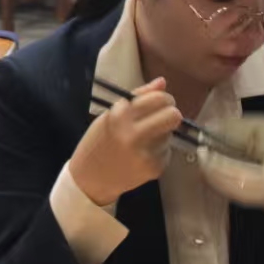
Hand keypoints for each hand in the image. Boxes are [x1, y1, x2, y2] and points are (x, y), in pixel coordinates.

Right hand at [66, 78, 181, 206]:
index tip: (161, 102)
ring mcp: (146, 153)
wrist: (89, 180)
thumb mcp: (110, 116)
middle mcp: (134, 134)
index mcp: (120, 115)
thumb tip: (162, 82)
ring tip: (142, 141)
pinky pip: (166, 150)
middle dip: (171, 113)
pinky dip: (158, 151)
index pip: (159, 98)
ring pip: (170, 133)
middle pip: (173, 115)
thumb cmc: (97, 143)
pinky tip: (141, 155)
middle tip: (162, 117)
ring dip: (161, 134)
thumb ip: (137, 98)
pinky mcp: (154, 168)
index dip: (165, 98)